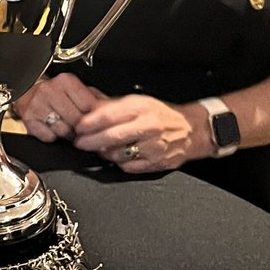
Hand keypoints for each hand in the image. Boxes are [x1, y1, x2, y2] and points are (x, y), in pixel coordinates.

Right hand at [14, 72, 103, 140]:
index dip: (93, 118)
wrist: (27, 93)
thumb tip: (115, 113)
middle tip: (79, 127)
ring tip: (65, 127)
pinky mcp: (28, 119)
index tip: (94, 123)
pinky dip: (52, 137)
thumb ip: (97, 101)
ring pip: (63, 130)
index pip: (88, 106)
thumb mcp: (78, 92)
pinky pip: (48, 137)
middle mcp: (50, 90)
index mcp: (66, 81)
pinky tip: (52, 128)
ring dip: (67, 134)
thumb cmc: (57, 94)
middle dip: (80, 128)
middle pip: (76, 120)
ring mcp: (37, 104)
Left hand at [72, 94, 209, 171]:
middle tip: (79, 142)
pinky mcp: (157, 163)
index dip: (90, 123)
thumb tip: (88, 105)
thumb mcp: (138, 102)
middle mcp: (148, 127)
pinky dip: (118, 163)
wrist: (191, 130)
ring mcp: (153, 147)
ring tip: (98, 148)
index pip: (109, 115)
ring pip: (119, 154)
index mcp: (141, 108)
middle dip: (91, 141)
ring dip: (103, 153)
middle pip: (112, 136)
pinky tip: (115, 156)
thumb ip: (113, 105)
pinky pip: (129, 167)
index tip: (78, 127)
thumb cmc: (161, 114)